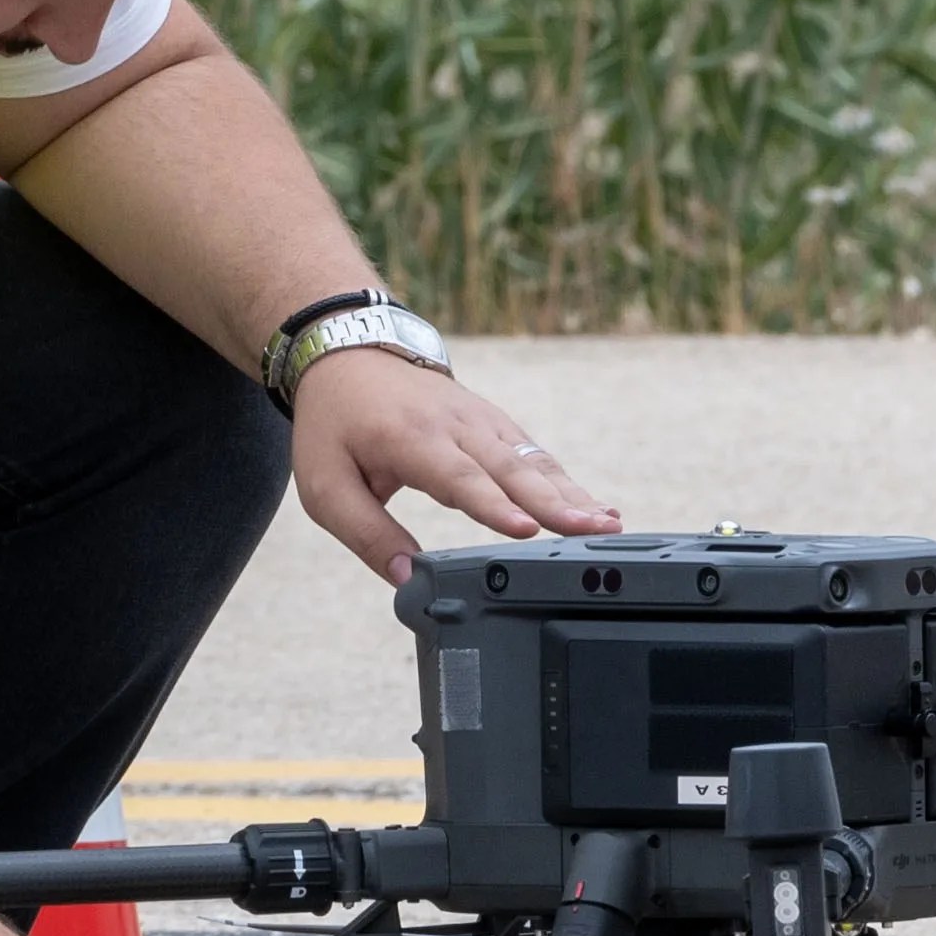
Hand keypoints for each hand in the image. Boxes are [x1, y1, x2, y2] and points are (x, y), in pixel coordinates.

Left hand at [288, 354, 623, 583]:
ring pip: (534, 461)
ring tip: (610, 527)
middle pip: (512, 469)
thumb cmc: (335, 425)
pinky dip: (567, 483)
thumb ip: (367, 534)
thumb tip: (407, 578)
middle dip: (557, 503)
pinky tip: (596, 508)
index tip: (528, 530)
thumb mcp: (325, 486)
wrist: (350, 356)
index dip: (494, 506)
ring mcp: (481, 421)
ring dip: (573, 495)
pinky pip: (535, 455)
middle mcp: (455, 425)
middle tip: (595, 533)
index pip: (459, 478)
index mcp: (410, 439)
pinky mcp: (495, 426)